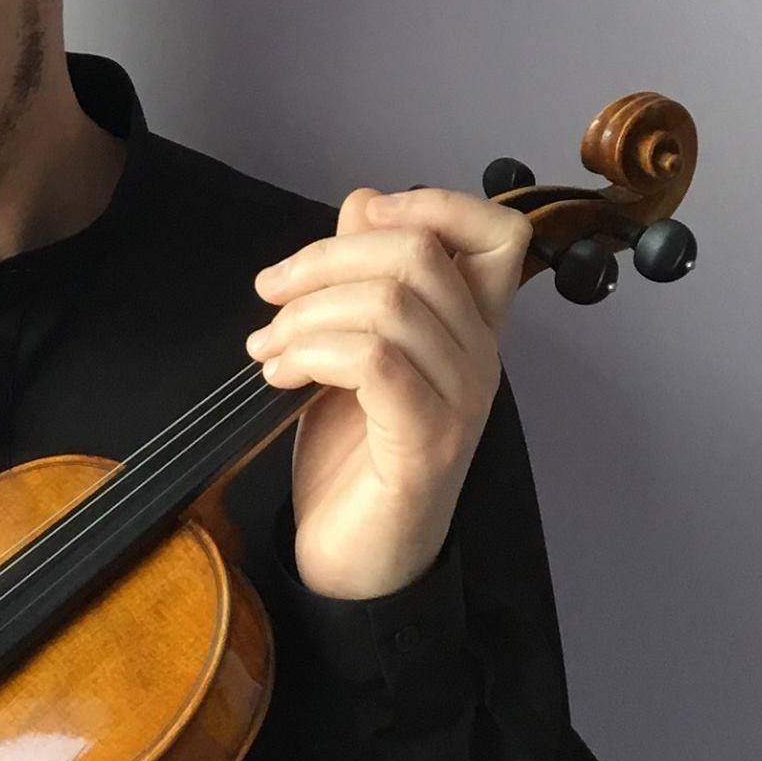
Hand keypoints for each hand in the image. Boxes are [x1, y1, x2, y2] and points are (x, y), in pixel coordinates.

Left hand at [243, 185, 531, 599]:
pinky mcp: (425, 442)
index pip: (495, 232)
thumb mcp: (349, 347)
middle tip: (270, 294)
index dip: (428, 203)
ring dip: (304, 315)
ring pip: (390, 304)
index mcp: (467, 324)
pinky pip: (375, 362)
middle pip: (417, 253)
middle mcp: (478, 355)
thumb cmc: (351, 454)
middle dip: (324, 258)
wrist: (352, 558)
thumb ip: (361, 278)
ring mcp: (459, 400)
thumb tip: (361, 202)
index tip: (355, 218)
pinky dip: (312, 353)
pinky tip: (280, 376)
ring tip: (266, 349)